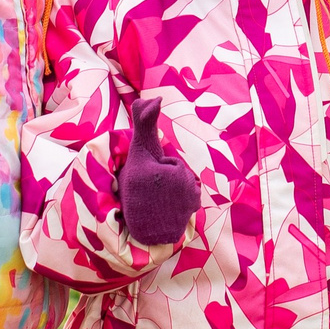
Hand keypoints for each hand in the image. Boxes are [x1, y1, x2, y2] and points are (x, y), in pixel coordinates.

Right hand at [118, 97, 198, 245]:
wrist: (142, 230)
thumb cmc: (136, 189)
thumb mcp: (138, 153)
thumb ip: (144, 122)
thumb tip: (154, 98)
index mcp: (156, 167)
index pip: (168, 159)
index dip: (156, 165)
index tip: (144, 180)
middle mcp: (173, 178)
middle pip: (179, 167)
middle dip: (167, 174)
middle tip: (150, 191)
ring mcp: (185, 195)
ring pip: (186, 181)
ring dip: (175, 189)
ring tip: (159, 201)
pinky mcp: (193, 207)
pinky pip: (192, 195)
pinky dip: (184, 202)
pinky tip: (170, 210)